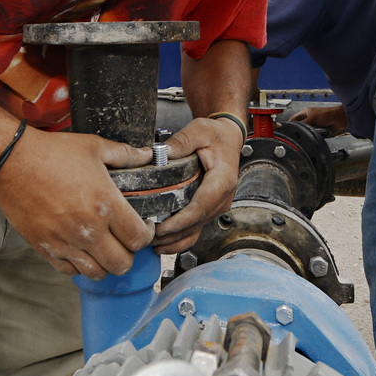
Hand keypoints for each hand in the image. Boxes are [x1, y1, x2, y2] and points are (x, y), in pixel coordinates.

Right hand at [0, 129, 154, 279]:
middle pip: (122, 263)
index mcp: (105, 204)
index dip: (146, 236)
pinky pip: (70, 271)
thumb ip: (124, 154)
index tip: (143, 228)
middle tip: (124, 241)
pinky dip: (79, 265)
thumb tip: (146, 155)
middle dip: (129, 254)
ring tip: (104, 248)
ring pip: (97, 273)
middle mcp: (88, 229)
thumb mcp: (93, 147)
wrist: (12, 163)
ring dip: (105, 264)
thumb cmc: (51, 153)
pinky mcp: (46, 248)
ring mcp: (66, 242)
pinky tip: (81, 249)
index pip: (139, 238)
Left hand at [152, 117, 242, 253]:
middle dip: (172, 235)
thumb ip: (181, 141)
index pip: (200, 208)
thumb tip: (160, 154)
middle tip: (147, 237)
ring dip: (175, 241)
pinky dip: (181, 239)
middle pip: (196, 224)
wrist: (228, 137)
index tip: (162, 228)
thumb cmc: (216, 135)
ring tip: (152, 245)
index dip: (180, 222)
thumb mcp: (199, 130)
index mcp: (222, 180)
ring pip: (196, 230)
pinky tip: (165, 244)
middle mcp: (222, 197)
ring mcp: (218, 206)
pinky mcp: (211, 209)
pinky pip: (197, 228)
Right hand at [291, 104, 347, 134]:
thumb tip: (294, 127)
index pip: (294, 118)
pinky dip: (314, 136)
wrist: (339, 119)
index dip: (290, 123)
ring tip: (310, 133)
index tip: (287, 129)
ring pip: (307, 132)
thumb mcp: (312, 117)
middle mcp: (309, 120)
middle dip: (300, 130)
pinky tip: (315, 136)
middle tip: (298, 133)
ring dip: (308, 133)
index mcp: (306, 113)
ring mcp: (314, 126)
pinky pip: (314, 135)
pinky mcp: (319, 131)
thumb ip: (303, 123)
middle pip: (300, 127)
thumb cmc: (328, 114)